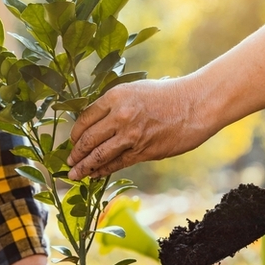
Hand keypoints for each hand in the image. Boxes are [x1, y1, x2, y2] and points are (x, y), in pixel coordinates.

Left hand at [67, 77, 211, 179]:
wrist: (195, 105)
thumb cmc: (167, 95)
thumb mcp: (135, 90)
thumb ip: (115, 105)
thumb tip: (96, 123)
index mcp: (116, 96)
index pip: (85, 118)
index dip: (75, 134)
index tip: (72, 142)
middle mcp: (120, 115)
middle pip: (88, 139)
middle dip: (76, 153)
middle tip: (68, 162)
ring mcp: (131, 135)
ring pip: (100, 155)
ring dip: (84, 167)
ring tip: (75, 174)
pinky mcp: (143, 151)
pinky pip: (117, 163)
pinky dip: (104, 170)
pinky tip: (95, 175)